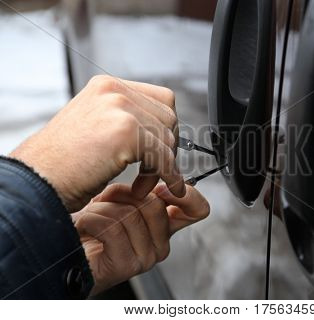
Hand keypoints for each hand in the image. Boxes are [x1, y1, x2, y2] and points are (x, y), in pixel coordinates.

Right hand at [10, 75, 185, 211]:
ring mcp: (120, 107)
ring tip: (141, 185)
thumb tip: (164, 132)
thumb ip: (126, 121)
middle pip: (168, 117)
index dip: (166, 129)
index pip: (161, 100)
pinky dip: (168, 176)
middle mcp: (114, 90)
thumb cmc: (63, 163)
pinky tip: (162, 189)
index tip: (161, 151)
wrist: (36, 181)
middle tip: (152, 172)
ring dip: (162, 166)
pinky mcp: (126, 131)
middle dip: (166, 148)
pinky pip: (163, 156)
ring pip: (168, 138)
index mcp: (108, 87)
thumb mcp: (96, 128)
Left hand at [72, 183, 209, 295]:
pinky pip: (114, 228)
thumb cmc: (88, 224)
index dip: (186, 193)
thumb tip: (161, 179)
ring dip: (102, 208)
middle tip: (107, 200)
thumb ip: (144, 191)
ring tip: (91, 215)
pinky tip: (85, 227)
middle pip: (156, 204)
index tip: (161, 185)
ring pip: (132, 214)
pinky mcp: (127, 263)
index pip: (197, 209)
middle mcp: (159, 243)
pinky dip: (91, 220)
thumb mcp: (121, 198)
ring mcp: (145, 256)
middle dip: (123, 194)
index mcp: (163, 226)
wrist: (61, 245)